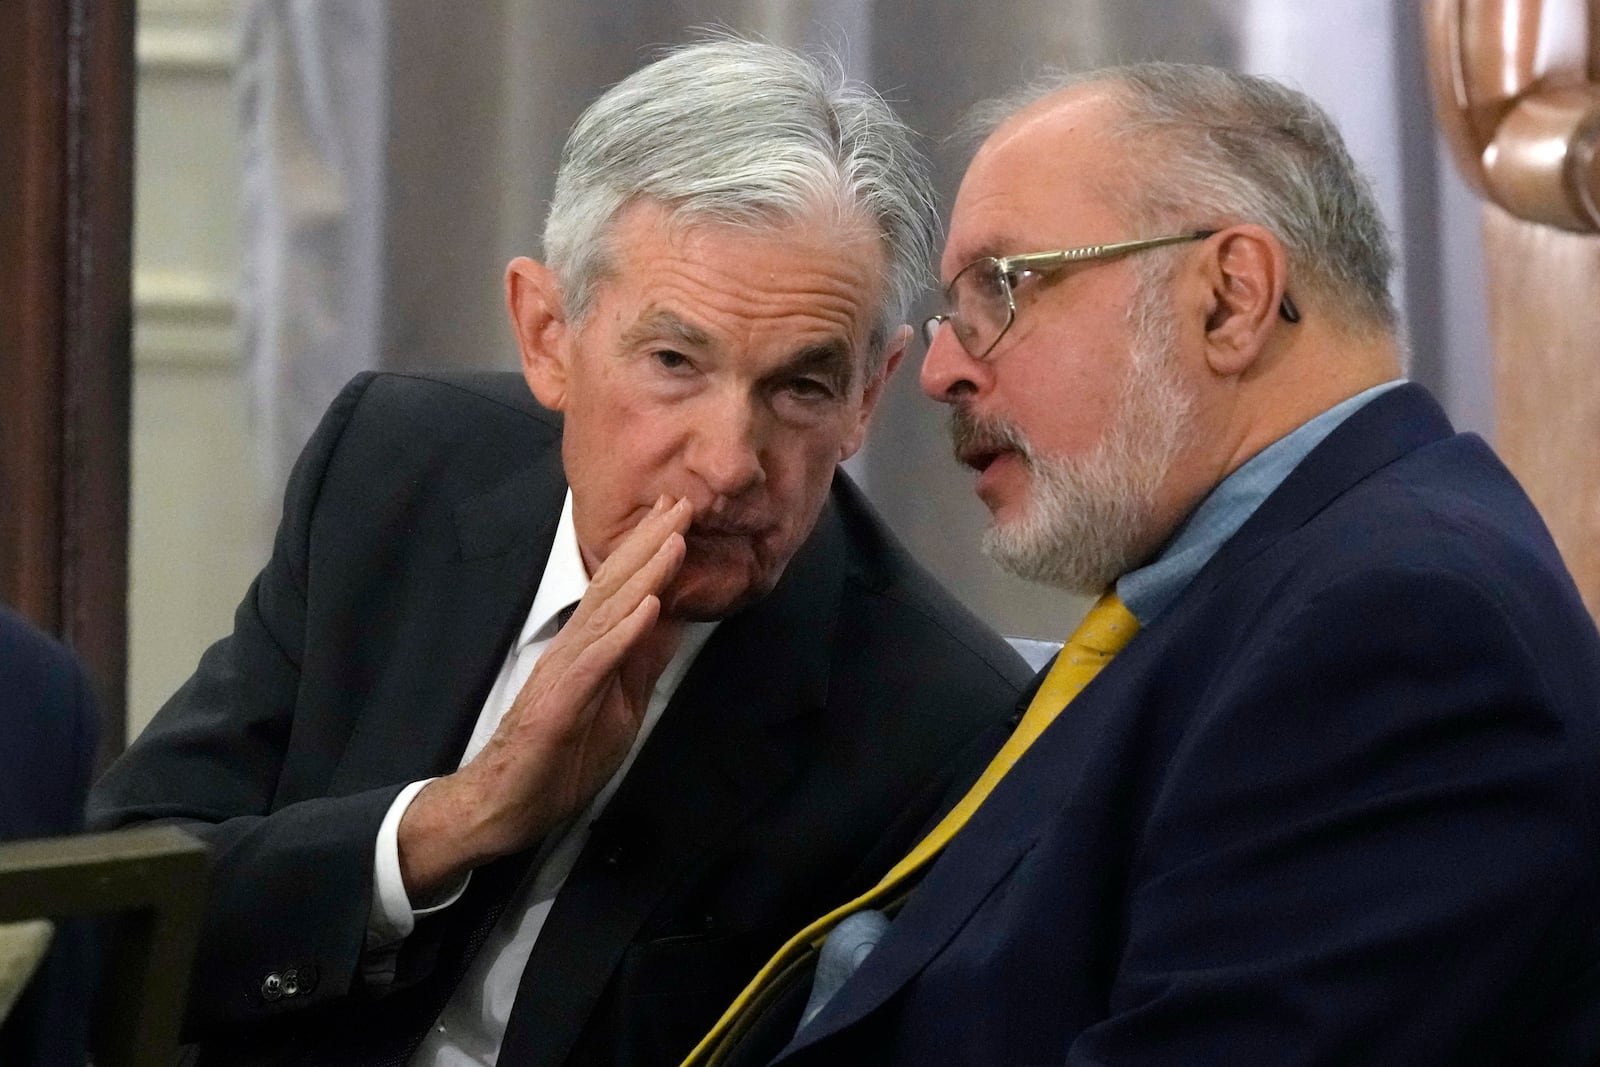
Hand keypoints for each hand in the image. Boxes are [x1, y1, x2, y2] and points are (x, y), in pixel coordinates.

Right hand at [397, 496, 690, 899]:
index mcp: (589, 648)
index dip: (650, 549)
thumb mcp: (619, 704)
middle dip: (651, 542)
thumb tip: (672, 620)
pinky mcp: (559, 703)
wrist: (507, 805)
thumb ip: (640, 661)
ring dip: (644, 574)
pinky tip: (649, 608)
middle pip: (615, 585)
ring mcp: (565, 673)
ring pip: (608, 613)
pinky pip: (596, 662)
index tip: (679, 512)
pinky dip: (624, 633)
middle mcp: (574, 649)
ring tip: (674, 539)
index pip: (623, 589)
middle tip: (682, 500)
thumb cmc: (560, 757)